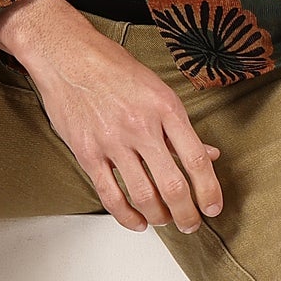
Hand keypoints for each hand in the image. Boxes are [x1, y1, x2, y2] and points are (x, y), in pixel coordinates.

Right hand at [0, 0, 223, 232]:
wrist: (67, 55)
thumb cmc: (114, 68)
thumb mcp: (157, 89)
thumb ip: (181, 127)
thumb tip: (209, 155)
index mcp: (165, 108)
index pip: (195, 159)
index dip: (209, 190)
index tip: (213, 207)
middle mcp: (140, 126)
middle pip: (173, 185)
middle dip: (187, 214)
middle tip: (191, 224)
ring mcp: (112, 141)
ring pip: (143, 195)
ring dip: (160, 217)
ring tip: (166, 221)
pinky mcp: (87, 152)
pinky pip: (110, 194)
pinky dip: (127, 216)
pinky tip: (138, 221)